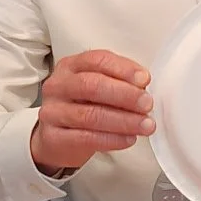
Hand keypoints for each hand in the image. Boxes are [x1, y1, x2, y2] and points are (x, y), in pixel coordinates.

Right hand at [28, 49, 153, 176]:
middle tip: (147, 104)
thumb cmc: (82, 107)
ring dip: (123, 120)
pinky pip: (86, 138)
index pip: (97, 60)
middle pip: (92, 85)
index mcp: (71, 66)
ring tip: (145, 125)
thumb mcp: (97, 87)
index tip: (145, 79)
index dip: (124, 69)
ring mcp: (53, 112)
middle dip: (125, 95)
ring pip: (90, 115)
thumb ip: (118, 82)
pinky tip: (129, 138)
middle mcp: (58, 86)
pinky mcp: (54, 137)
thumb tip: (144, 87)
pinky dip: (112, 139)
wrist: (56, 139)